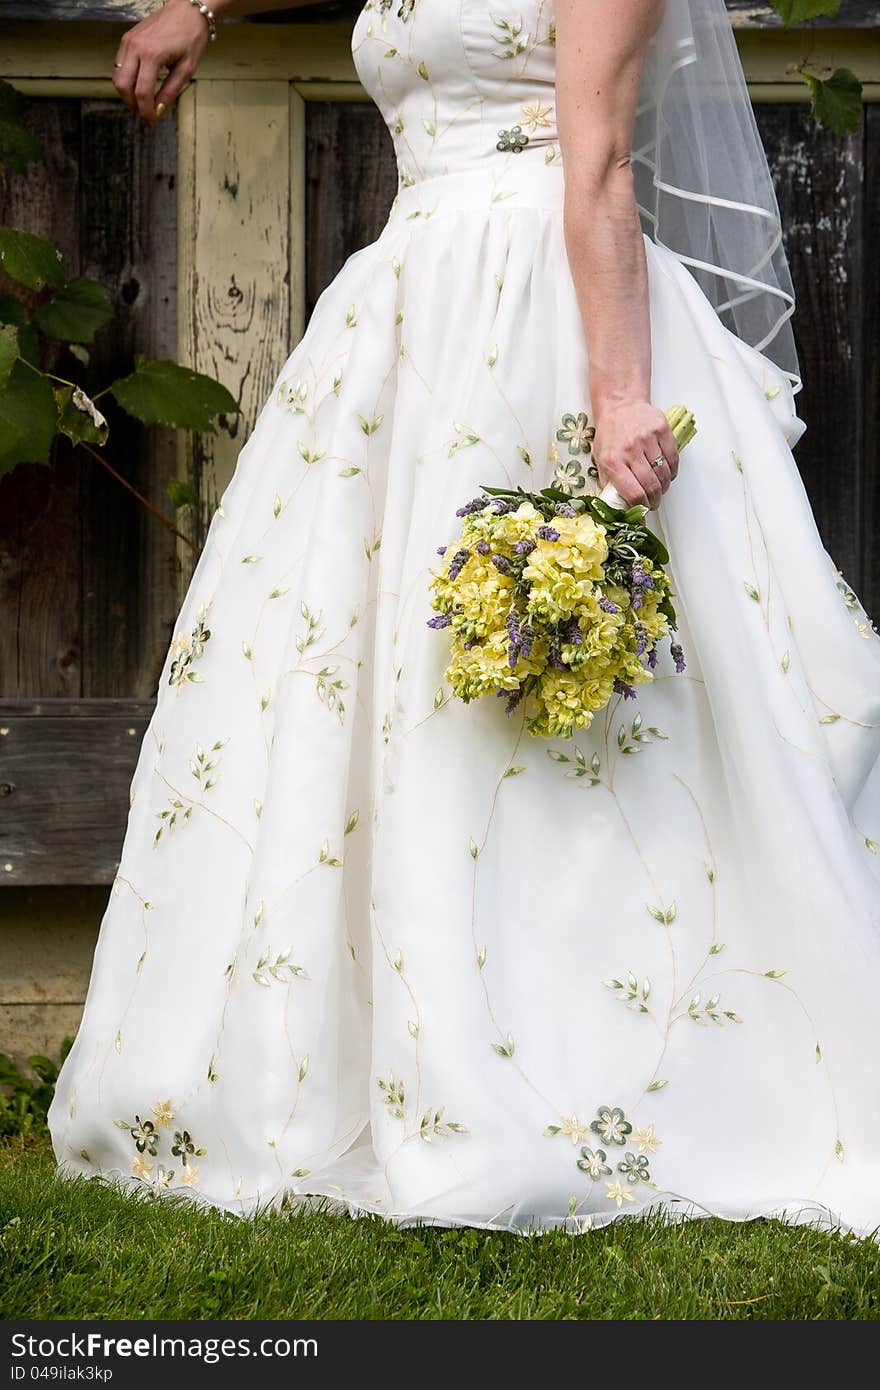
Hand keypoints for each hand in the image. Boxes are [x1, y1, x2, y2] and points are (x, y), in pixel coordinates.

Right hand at [113, 0, 209, 124]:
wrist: (186, 10)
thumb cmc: (191, 37)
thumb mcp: (187, 69)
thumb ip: (171, 91)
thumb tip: (158, 110)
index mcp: (152, 54)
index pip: (142, 92)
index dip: (145, 111)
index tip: (151, 121)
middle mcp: (135, 47)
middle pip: (122, 86)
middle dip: (132, 104)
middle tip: (145, 112)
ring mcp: (128, 41)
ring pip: (118, 76)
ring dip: (127, 92)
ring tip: (143, 100)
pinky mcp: (127, 39)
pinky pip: (120, 65)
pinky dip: (127, 79)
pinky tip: (140, 84)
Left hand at [592, 400, 679, 509]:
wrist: (620, 404)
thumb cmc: (610, 434)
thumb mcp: (601, 459)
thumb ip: (608, 483)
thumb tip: (616, 508)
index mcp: (612, 460)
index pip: (633, 493)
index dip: (641, 508)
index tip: (643, 512)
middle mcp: (630, 449)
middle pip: (651, 486)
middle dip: (654, 501)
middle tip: (653, 503)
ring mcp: (647, 438)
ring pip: (663, 474)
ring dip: (663, 487)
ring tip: (659, 489)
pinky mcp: (661, 430)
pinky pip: (673, 458)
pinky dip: (672, 472)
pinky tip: (666, 474)